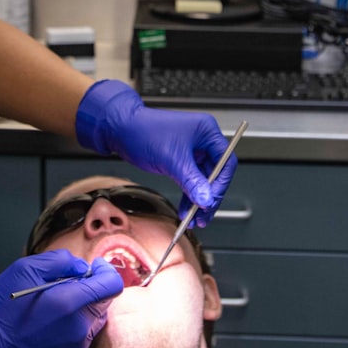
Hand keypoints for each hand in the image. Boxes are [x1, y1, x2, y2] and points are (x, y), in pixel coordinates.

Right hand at [0, 250, 121, 347]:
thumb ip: (60, 261)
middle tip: (65, 286)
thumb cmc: (2, 308)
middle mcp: (78, 328)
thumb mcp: (25, 269)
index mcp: (69, 302)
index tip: (93, 267)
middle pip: (103, 301)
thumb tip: (81, 267)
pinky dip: (74, 328)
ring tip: (55, 308)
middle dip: (90, 289)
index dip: (105, 271)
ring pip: (94, 320)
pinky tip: (52, 326)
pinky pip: (83, 339)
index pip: (111, 284)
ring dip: (82, 309)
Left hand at [75, 79, 237, 226]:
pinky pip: (191, 180)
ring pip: (203, 180)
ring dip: (198, 199)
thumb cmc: (145, 132)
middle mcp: (202, 139)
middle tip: (203, 215)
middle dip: (209, 196)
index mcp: (207, 131)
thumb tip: (206, 199)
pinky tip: (185, 208)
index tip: (211, 201)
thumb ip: (192, 181)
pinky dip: (188, 194)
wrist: (121, 129)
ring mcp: (192, 149)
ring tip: (194, 218)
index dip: (221, 184)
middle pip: (216, 174)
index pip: (226, 162)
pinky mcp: (180, 159)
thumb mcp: (172, 160)